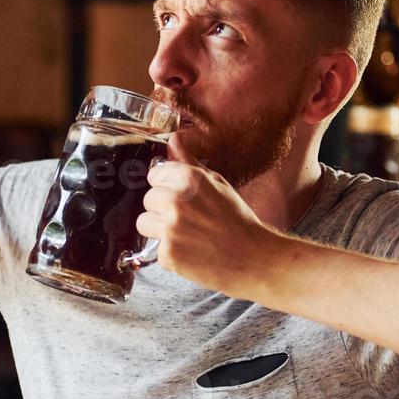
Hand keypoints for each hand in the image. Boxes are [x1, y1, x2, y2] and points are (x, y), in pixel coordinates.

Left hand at [135, 161, 286, 298]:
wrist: (254, 258)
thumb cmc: (238, 221)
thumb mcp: (218, 184)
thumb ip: (190, 162)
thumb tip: (173, 139)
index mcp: (189, 178)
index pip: (155, 175)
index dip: (168, 187)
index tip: (183, 197)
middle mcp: (176, 200)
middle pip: (148, 199)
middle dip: (163, 209)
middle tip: (189, 220)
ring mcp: (170, 228)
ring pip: (144, 223)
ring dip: (160, 230)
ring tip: (186, 235)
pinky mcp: (168, 254)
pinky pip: (156, 249)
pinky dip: (171, 253)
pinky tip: (191, 252)